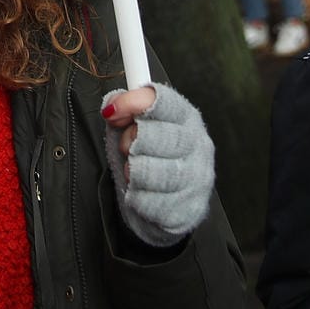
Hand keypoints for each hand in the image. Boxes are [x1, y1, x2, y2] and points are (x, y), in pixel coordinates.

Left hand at [100, 84, 214, 247]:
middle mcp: (198, 144)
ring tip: (132, 171)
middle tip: (125, 148)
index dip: (133, 103)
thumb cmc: (149, 157)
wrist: (166, 200)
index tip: (111, 113)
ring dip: (133, 172)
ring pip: (154, 172)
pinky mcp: (191, 206)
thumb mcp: (134, 126)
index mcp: (185, 117)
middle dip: (130, 143)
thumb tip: (112, 108)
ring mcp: (198, 177)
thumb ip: (123, 109)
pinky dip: (137, 198)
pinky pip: (152, 202)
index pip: (163, 102)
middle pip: (157, 137)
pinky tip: (139, 192)